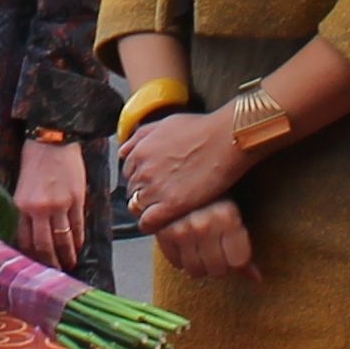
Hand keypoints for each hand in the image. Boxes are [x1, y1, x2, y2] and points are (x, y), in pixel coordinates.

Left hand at [11, 133, 89, 271]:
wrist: (52, 139)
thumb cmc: (33, 159)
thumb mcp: (21, 186)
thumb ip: (25, 209)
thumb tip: (31, 232)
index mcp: (23, 205)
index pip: (26, 240)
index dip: (32, 256)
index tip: (36, 266)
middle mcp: (40, 209)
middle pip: (45, 245)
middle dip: (50, 262)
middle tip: (54, 272)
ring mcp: (60, 205)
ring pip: (63, 239)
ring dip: (66, 254)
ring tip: (69, 263)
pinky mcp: (76, 199)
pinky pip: (78, 225)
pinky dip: (78, 238)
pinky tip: (79, 246)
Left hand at [120, 105, 255, 230]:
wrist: (226, 138)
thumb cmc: (202, 129)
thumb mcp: (165, 123)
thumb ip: (140, 136)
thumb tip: (123, 151)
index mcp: (140, 151)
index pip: (127, 174)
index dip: (140, 179)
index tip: (151, 183)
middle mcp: (143, 170)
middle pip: (132, 191)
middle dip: (143, 194)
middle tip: (161, 196)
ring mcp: (156, 188)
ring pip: (138, 207)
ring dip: (148, 209)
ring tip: (165, 209)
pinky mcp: (172, 204)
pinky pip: (148, 222)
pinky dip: (151, 224)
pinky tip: (162, 223)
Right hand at [150, 197, 255, 279]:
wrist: (183, 172)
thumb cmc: (214, 194)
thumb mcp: (234, 214)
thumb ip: (244, 248)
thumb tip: (257, 278)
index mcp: (227, 216)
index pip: (238, 262)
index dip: (238, 259)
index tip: (233, 248)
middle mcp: (204, 224)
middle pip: (217, 270)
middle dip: (220, 264)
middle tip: (217, 249)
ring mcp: (181, 228)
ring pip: (196, 270)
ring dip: (200, 264)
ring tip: (202, 248)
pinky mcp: (162, 232)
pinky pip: (175, 262)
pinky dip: (181, 258)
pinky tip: (186, 244)